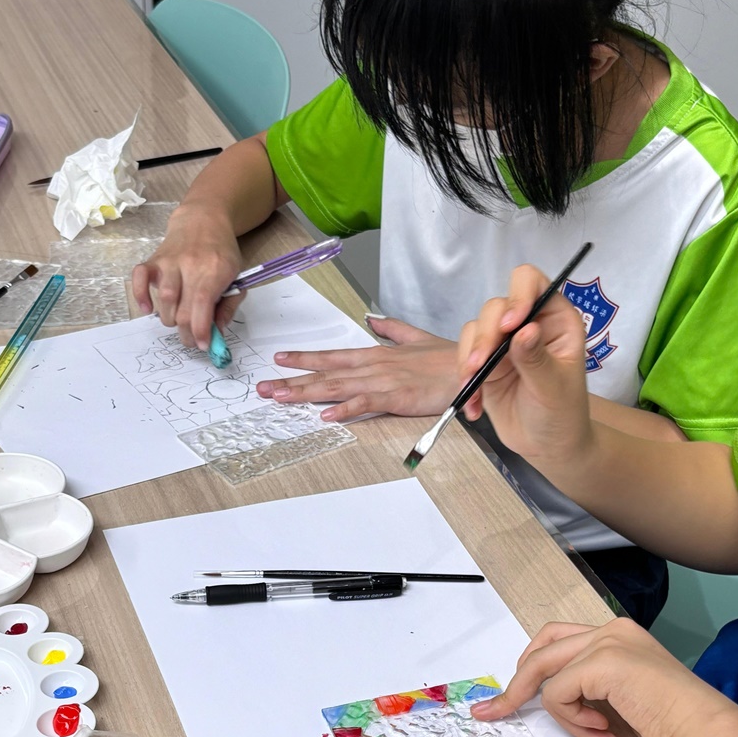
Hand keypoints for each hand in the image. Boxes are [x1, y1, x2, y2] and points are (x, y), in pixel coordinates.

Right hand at [131, 203, 245, 349]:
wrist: (203, 219)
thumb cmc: (221, 253)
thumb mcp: (236, 277)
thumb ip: (229, 307)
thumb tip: (217, 333)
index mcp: (215, 271)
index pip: (202, 305)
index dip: (201, 331)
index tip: (203, 345)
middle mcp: (190, 265)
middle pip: (182, 310)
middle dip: (186, 333)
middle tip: (191, 338)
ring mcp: (170, 261)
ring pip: (165, 299)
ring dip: (169, 319)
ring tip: (178, 321)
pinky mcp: (154, 259)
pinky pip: (139, 277)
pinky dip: (140, 295)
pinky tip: (147, 309)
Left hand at [255, 317, 459, 421]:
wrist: (473, 366)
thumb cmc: (449, 359)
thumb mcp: (416, 338)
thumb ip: (392, 330)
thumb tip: (372, 321)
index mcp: (377, 355)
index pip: (334, 357)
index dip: (306, 359)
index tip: (280, 359)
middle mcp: (374, 365)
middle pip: (326, 373)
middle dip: (293, 379)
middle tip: (264, 387)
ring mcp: (384, 380)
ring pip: (337, 386)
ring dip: (307, 392)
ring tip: (281, 397)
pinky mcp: (397, 397)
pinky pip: (366, 403)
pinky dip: (345, 409)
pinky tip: (325, 415)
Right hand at [456, 265, 592, 466]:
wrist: (546, 445)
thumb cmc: (562, 413)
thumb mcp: (554, 387)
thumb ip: (536, 358)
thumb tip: (524, 329)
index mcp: (556, 319)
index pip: (532, 284)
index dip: (518, 296)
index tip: (509, 325)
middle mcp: (527, 323)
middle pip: (495, 307)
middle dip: (485, 336)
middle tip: (480, 366)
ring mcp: (503, 343)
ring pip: (475, 330)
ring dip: (468, 356)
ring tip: (472, 385)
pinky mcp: (485, 363)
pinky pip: (464, 358)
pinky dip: (464, 379)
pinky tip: (474, 406)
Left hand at [470, 618, 735, 736]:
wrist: (704, 728)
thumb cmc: (674, 721)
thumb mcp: (624, 694)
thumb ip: (591, 686)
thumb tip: (549, 697)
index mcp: (618, 633)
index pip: (557, 641)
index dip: (530, 668)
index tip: (508, 698)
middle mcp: (610, 630)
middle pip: (540, 651)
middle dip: (515, 686)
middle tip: (495, 712)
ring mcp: (606, 643)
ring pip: (545, 675)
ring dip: (562, 715)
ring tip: (598, 734)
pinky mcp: (602, 664)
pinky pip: (557, 696)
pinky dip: (573, 721)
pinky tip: (606, 733)